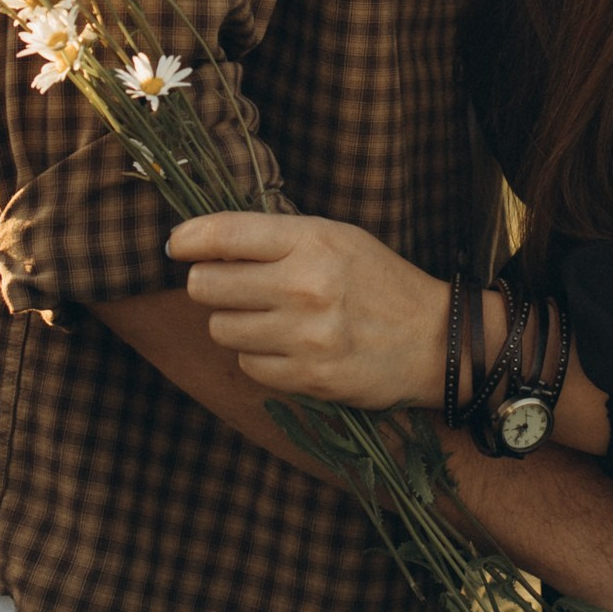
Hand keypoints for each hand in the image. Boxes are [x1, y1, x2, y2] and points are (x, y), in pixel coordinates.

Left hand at [168, 211, 445, 410]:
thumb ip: (274, 238)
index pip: (223, 234)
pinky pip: (248, 365)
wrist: (435, 341)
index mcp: (312, 240)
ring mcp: (306, 335)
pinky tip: (286, 347)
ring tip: (268, 318)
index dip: (187, 239)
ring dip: (235, 323)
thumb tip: (200, 243)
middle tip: (230, 287)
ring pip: (221, 328)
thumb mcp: (336, 238)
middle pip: (207, 286)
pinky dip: (258, 357)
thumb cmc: (379, 282)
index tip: (177, 245)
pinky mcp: (309, 377)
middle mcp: (305, 285)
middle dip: (210, 285)